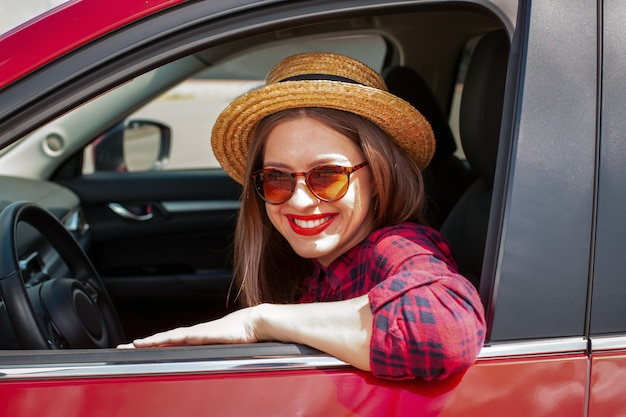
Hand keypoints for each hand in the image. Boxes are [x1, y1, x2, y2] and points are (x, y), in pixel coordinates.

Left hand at [117, 306, 260, 348]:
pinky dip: (166, 339)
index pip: (168, 342)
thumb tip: (207, 364)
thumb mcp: (223, 347)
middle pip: (162, 340)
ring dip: (150, 342)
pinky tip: (156, 341)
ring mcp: (197, 333)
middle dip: (142, 344)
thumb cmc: (242, 335)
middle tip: (122, 348)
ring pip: (168, 337)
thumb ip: (212, 353)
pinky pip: (181, 337)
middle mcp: (193, 334)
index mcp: (196, 338)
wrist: (255, 323)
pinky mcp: (204, 334)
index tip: (135, 349)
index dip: (152, 345)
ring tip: (133, 346)